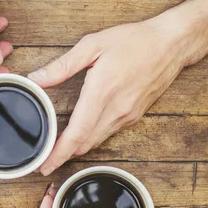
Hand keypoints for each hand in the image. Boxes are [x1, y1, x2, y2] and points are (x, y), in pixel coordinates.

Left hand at [28, 11, 197, 175]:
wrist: (171, 45)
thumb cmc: (134, 41)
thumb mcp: (93, 44)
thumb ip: (62, 66)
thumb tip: (36, 79)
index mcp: (102, 91)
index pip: (77, 132)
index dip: (59, 153)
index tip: (44, 166)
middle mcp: (116, 109)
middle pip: (85, 144)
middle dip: (63, 156)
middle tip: (44, 162)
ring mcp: (127, 115)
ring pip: (96, 141)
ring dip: (77, 149)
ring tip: (58, 151)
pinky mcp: (134, 117)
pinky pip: (107, 134)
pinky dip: (91, 139)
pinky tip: (81, 135)